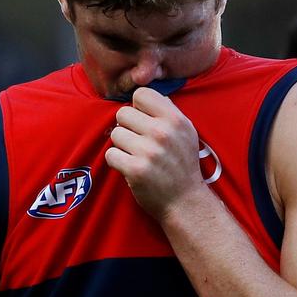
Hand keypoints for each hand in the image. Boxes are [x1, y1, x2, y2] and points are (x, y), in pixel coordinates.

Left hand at [105, 87, 206, 219]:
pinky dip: (117, 161)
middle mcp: (163, 132)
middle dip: (127, 127)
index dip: (137, 107)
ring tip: (137, 155)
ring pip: (115, 133)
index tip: (143, 121)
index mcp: (175, 119)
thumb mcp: (185, 132)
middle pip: (122, 113)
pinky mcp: (135, 169)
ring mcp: (149, 151)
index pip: (141, 94)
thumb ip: (167, 111)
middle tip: (139, 142)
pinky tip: (131, 167)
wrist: (185, 201)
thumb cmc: (182, 164)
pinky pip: (110, 154)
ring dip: (122, 145)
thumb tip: (143, 94)